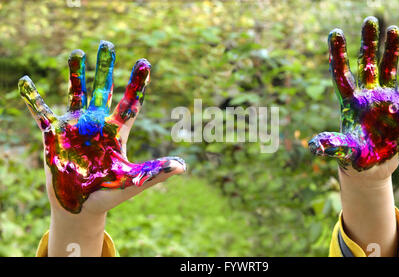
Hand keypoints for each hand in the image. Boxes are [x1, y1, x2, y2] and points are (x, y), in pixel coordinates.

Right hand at [19, 40, 185, 214]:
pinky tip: (26, 81)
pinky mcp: (53, 135)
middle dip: (105, 67)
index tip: (144, 62)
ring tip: (78, 52)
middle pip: (103, 89)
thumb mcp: (132, 182)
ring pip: (76, 93)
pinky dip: (33, 98)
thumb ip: (154, 172)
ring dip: (75, 73)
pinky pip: (41, 112)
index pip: (130, 103)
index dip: (137, 84)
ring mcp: (75, 127)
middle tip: (108, 43)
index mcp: (117, 132)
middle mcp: (97, 124)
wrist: (80, 207)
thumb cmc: (107, 195)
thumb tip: (183, 166)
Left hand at [308, 16, 398, 173]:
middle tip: (369, 20)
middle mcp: (367, 96)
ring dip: (392, 51)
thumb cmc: (353, 156)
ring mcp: (386, 101)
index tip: (335, 32)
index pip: (342, 73)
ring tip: (394, 29)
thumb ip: (331, 144)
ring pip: (389, 70)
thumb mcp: (342, 149)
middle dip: (368, 43)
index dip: (338, 54)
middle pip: (366, 64)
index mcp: (349, 102)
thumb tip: (314, 145)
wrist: (371, 165)